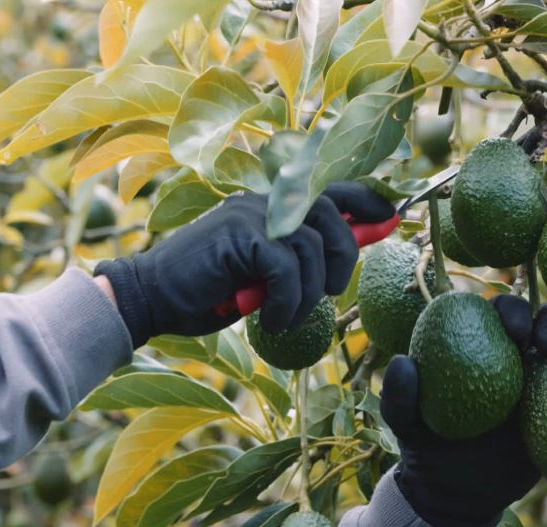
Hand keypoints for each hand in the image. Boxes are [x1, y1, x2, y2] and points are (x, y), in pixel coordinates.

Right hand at [95, 182, 394, 347]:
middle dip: (342, 259)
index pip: (332, 188)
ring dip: (309, 292)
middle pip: (333, 215)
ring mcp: (252, 214)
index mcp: (274, 204)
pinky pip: (287, 268)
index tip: (393, 218)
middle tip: (325, 292)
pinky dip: (288, 301)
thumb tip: (360, 238)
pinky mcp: (240, 235)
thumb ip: (307, 254)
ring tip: (287, 315)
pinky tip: (272, 319)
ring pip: (313, 246)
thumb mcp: (269, 273)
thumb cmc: (213, 290)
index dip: (367, 200)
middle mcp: (266, 200)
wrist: (153, 298)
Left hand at [379, 295, 546, 526]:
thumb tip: (403, 362)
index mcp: (484, 344)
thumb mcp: (407, 426)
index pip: (502, 312)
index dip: (511, 310)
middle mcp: (520, 356)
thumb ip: (401, 397)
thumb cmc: (432, 450)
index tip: (513, 332)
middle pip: (546, 321)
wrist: (463, 494)